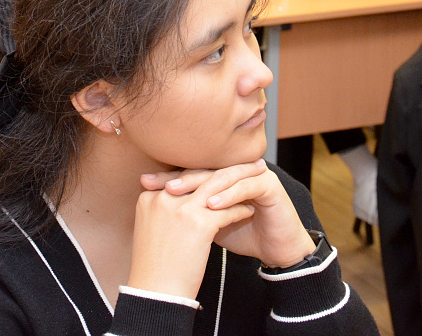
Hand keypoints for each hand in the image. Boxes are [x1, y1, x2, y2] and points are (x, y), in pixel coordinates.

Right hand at [128, 162, 264, 298]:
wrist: (155, 295)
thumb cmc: (155, 268)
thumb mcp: (153, 231)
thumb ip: (166, 212)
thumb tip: (187, 204)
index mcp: (149, 198)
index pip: (183, 178)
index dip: (205, 173)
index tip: (223, 170)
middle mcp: (163, 198)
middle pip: (200, 175)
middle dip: (226, 168)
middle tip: (247, 163)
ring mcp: (179, 209)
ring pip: (217, 186)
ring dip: (240, 180)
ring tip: (256, 178)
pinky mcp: (198, 223)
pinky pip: (226, 209)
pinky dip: (240, 209)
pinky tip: (250, 210)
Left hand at [141, 160, 314, 269]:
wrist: (276, 250)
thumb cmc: (243, 235)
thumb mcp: (209, 223)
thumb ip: (190, 212)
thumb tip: (154, 207)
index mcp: (222, 177)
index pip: (192, 173)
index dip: (169, 177)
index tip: (144, 184)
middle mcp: (237, 171)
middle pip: (205, 170)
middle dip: (180, 177)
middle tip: (159, 185)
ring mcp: (254, 174)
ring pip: (223, 175)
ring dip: (201, 185)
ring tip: (178, 193)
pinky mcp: (270, 185)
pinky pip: (246, 186)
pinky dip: (228, 195)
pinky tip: (211, 205)